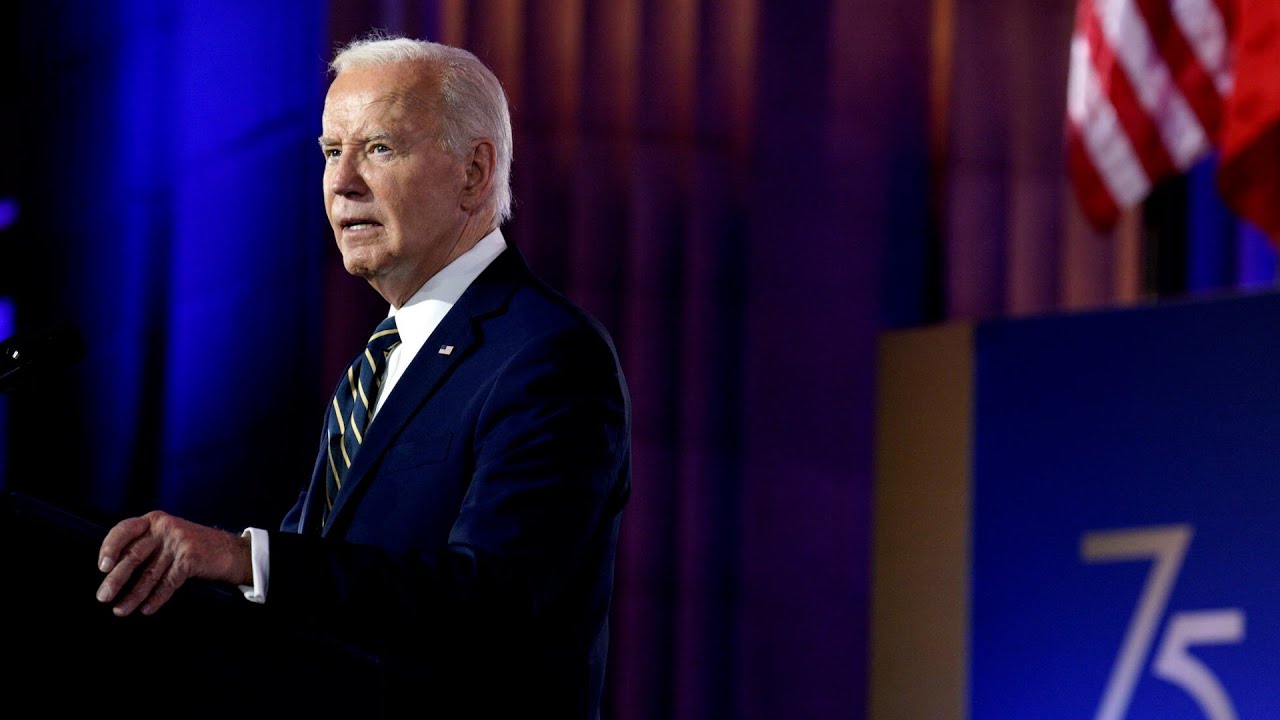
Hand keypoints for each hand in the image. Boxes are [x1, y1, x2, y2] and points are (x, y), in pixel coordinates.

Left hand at [95, 511, 251, 616]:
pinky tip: (146, 609)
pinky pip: (168, 582)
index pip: (124, 530)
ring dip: (133, 595)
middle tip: (103, 597)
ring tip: (121, 610)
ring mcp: (179, 542)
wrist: (231, 552)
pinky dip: (156, 598)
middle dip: (117, 579)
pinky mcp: (191, 558)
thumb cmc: (191, 548)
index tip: (102, 567)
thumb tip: (111, 572)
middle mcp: (165, 528)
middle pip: (134, 555)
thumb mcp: (166, 538)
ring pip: (149, 573)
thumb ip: (144, 546)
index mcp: (154, 520)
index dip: (110, 547)